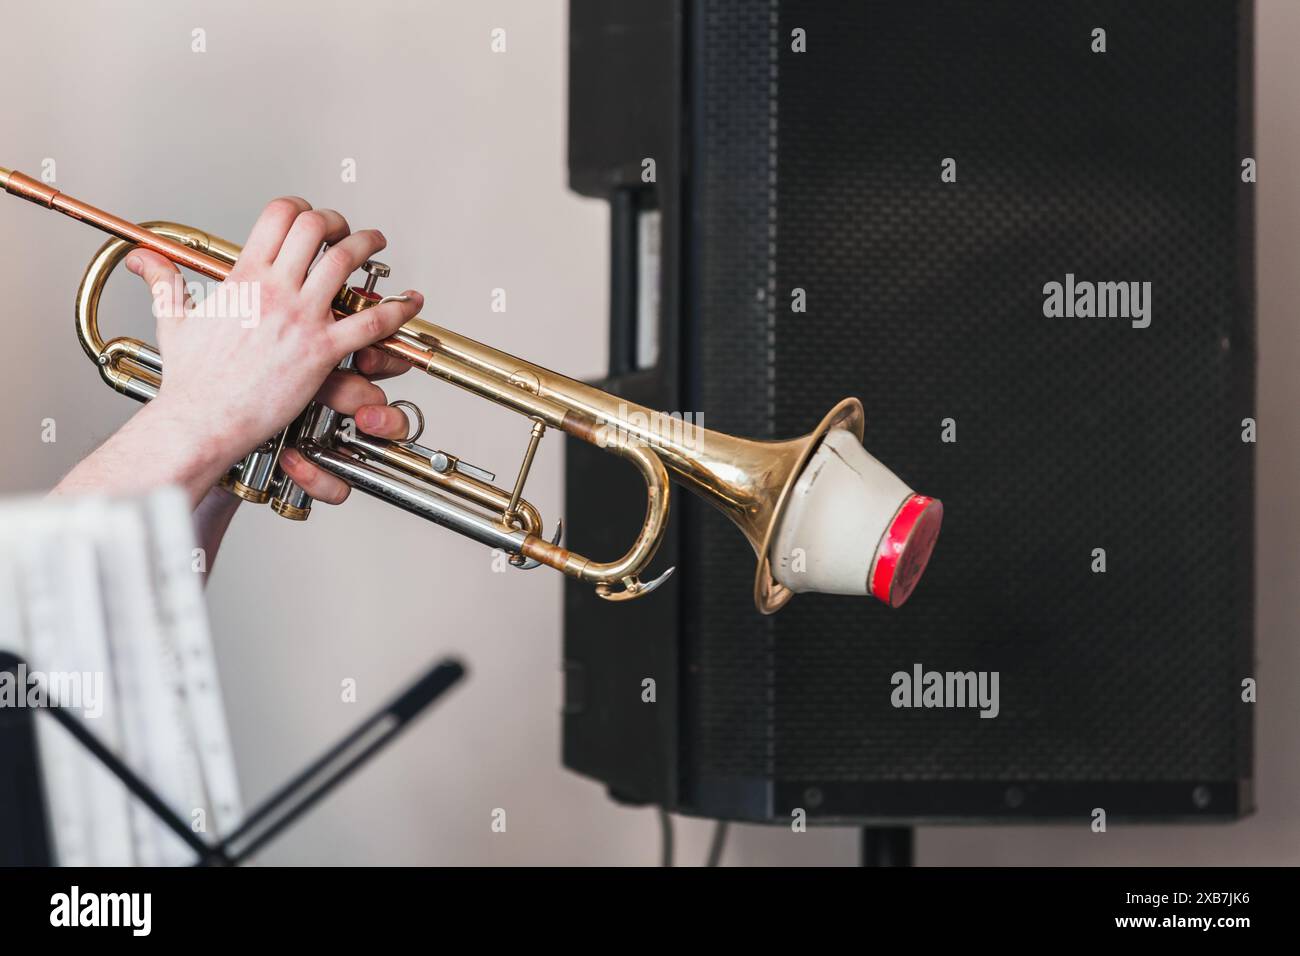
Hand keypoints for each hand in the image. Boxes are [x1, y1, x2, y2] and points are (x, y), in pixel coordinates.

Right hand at [124, 197, 424, 501]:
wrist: (202, 418)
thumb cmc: (191, 380)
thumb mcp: (174, 321)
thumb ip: (164, 283)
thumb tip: (142, 260)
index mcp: (243, 278)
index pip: (279, 216)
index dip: (301, 208)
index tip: (310, 218)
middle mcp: (274, 290)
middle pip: (316, 228)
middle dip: (336, 222)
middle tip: (346, 231)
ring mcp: (300, 318)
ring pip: (346, 262)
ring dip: (368, 246)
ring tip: (377, 244)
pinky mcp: (322, 351)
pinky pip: (371, 322)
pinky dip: (398, 309)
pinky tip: (411, 302)